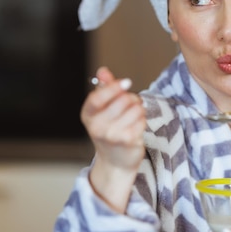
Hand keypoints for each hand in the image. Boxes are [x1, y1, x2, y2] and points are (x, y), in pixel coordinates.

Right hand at [81, 67, 145, 212]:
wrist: (116, 161)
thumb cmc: (109, 131)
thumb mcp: (103, 109)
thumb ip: (104, 88)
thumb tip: (103, 71)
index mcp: (88, 115)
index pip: (97, 97)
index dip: (113, 87)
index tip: (126, 82)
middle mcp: (96, 126)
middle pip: (121, 100)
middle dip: (130, 98)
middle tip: (130, 104)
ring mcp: (111, 135)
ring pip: (134, 109)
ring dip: (138, 109)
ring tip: (133, 115)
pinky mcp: (127, 141)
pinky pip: (141, 120)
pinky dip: (142, 120)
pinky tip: (136, 125)